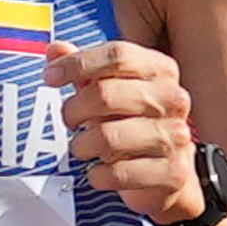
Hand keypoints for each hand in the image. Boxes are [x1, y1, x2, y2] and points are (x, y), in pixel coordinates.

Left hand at [51, 40, 203, 225]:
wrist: (168, 173)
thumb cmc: (135, 127)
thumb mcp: (109, 92)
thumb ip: (84, 71)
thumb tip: (55, 50)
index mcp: (160, 71)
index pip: (117, 55)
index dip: (77, 64)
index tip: (50, 76)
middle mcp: (173, 99)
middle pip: (105, 94)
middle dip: (73, 110)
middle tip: (70, 121)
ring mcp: (176, 136)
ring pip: (106, 137)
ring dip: (83, 146)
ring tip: (86, 148)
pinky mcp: (172, 172)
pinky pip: (117, 173)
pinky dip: (98, 176)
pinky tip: (101, 171)